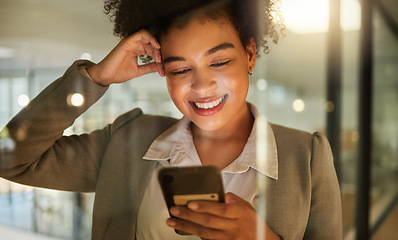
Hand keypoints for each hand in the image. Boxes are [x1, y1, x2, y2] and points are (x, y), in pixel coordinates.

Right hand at [87, 29, 163, 85]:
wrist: (106, 76)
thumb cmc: (118, 73)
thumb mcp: (138, 71)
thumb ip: (149, 67)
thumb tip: (159, 67)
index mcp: (137, 51)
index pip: (152, 50)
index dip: (159, 58)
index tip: (163, 69)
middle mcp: (135, 45)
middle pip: (152, 44)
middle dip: (160, 53)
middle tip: (162, 64)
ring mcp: (131, 42)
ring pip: (149, 37)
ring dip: (156, 46)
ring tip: (159, 57)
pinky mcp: (128, 41)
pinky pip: (142, 34)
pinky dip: (151, 38)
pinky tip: (156, 47)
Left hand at [166, 192, 280, 239]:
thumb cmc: (253, 222)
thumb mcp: (248, 207)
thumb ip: (233, 200)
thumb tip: (221, 196)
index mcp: (239, 213)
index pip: (220, 210)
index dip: (205, 206)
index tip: (190, 203)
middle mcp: (233, 227)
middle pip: (208, 221)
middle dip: (189, 215)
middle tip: (174, 210)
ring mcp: (228, 238)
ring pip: (204, 233)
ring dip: (186, 226)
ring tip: (172, 220)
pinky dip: (195, 234)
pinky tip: (184, 229)